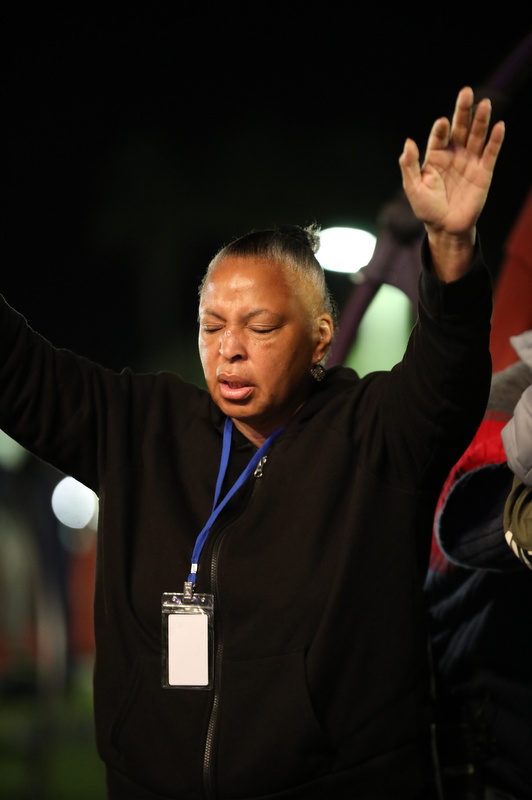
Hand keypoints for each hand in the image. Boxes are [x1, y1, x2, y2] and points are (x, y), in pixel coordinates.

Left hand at [399, 87, 504, 278]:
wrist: (445, 228)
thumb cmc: (427, 209)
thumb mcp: (413, 189)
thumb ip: (409, 166)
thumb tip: (408, 143)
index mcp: (435, 156)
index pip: (439, 136)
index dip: (441, 129)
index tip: (442, 123)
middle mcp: (454, 154)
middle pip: (460, 128)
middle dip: (463, 111)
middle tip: (466, 93)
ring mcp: (470, 161)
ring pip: (476, 136)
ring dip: (481, 120)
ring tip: (485, 104)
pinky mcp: (484, 172)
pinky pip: (491, 153)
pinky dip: (495, 141)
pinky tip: (499, 127)